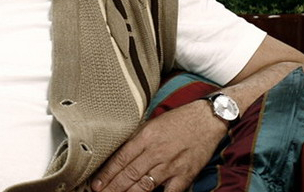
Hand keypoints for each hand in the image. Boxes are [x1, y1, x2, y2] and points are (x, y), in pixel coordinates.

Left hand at [91, 101, 225, 191]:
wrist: (207, 119)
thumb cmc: (178, 120)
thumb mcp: (151, 123)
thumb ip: (136, 139)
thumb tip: (118, 154)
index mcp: (145, 137)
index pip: (121, 159)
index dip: (107, 174)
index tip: (96, 184)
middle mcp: (156, 152)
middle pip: (130, 174)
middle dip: (113, 187)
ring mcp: (171, 165)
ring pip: (144, 185)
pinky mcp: (185, 175)